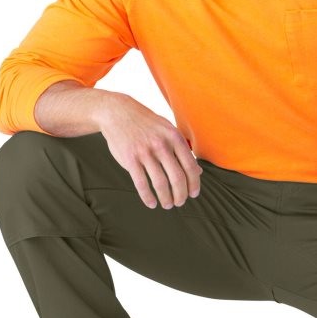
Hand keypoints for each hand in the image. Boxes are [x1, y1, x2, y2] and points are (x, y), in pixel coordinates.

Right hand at [97, 94, 201, 209]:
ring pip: (160, 183)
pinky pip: (141, 183)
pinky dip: (148, 197)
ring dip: (166, 198)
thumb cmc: (147, 124)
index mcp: (174, 137)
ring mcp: (144, 152)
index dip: (194, 183)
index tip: (193, 194)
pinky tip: (152, 203)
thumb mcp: (168, 130)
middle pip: (177, 177)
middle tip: (180, 202)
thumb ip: (182, 150)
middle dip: (181, 194)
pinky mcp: (129, 159)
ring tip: (167, 204)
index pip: (190, 166)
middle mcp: (161, 145)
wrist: (118, 113)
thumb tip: (198, 171)